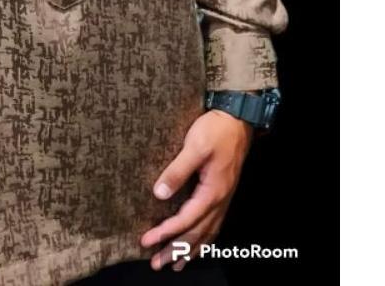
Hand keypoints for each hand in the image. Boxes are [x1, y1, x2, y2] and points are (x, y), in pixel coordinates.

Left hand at [140, 109, 253, 270]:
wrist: (237, 119)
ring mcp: (224, 198)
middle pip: (197, 234)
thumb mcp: (194, 146)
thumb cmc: (215, 130)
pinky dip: (204, 239)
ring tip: (176, 265)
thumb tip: (159, 193)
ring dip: (190, 250)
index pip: (186, 220)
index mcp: (212, 191)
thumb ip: (177, 170)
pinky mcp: (223, 192)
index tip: (146, 241)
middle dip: (176, 251)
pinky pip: (215, 224)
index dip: (165, 233)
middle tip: (157, 264)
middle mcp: (220, 200)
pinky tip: (199, 243)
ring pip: (207, 233)